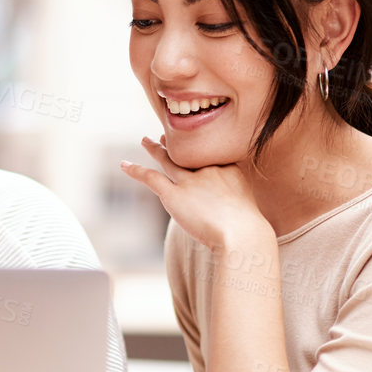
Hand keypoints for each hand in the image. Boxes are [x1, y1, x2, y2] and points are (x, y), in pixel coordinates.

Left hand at [121, 136, 272, 251]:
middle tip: (165, 136)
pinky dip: (135, 170)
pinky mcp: (174, 194)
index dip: (198, 150)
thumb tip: (231, 215)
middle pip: (188, 153)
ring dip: (154, 149)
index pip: (210, 155)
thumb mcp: (248, 207)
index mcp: (228, 169)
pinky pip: (150, 177)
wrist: (242, 235)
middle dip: (176, 145)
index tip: (192, 146)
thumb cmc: (248, 230)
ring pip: (168, 159)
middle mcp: (207, 169)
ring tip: (145, 141)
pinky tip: (124, 165)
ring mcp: (190, 180)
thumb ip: (236, 202)